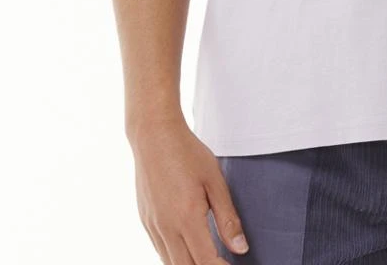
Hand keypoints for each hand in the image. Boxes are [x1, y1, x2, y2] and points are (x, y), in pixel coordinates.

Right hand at [130, 113, 249, 260]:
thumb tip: (240, 249)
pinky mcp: (146, 222)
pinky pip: (160, 251)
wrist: (154, 135)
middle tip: (222, 262)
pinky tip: (188, 249)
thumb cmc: (187, 153)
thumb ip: (227, 218)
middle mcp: (166, 228)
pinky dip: (175, 257)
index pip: (206, 262)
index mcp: (187, 218)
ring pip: (171, 264)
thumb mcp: (215, 181)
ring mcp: (153, 226)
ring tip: (208, 257)